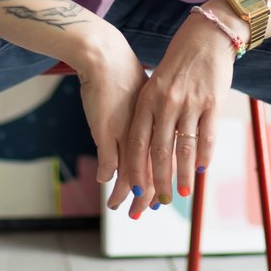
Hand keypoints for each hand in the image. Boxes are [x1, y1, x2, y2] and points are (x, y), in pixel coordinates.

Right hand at [69, 27, 149, 213]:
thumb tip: (156, 138)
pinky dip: (108, 175)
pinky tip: (105, 184)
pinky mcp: (107, 130)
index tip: (159, 200)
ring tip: (118, 206)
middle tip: (141, 213)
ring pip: (131, 173)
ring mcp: (127, 133)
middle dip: (146, 196)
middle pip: (151, 173)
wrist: (106, 58)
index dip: (161, 183)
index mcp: (159, 125)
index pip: (165, 163)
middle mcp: (147, 133)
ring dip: (126, 192)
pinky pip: (110, 162)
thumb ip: (149, 123)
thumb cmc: (126, 77)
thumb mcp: (145, 101)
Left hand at [114, 3, 236, 218]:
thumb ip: (151, 114)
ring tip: (182, 193)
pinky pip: (207, 137)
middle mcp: (166, 103)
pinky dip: (203, 158)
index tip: (135, 189)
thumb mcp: (156, 85)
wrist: (205, 37)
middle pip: (160, 151)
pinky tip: (200, 170)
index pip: (137, 142)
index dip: (136, 168)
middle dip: (158, 180)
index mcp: (148, 100)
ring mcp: (190, 103)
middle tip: (159, 201)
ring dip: (182, 175)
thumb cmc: (178, 65)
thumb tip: (144, 147)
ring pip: (184, 149)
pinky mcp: (212, 102)